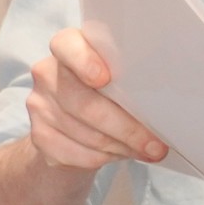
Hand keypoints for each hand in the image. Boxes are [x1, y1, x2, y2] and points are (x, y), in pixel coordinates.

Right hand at [27, 28, 170, 173]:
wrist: (71, 127)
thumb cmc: (106, 94)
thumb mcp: (117, 76)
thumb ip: (128, 78)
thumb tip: (163, 105)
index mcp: (68, 47)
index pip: (66, 46)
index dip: (84, 62)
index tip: (106, 79)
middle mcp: (47, 72)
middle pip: (84, 103)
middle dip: (126, 128)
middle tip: (156, 144)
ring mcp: (39, 105)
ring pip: (86, 134)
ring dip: (122, 146)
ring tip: (146, 150)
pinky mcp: (39, 136)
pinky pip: (78, 153)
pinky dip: (105, 158)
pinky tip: (121, 154)